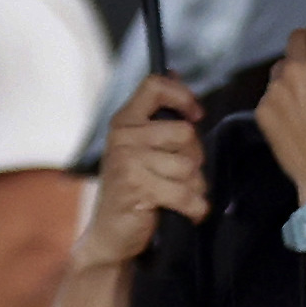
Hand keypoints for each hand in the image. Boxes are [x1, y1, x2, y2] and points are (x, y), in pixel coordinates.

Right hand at [79, 74, 208, 265]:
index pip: (154, 85)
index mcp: (124, 121)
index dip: (183, 96)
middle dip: (194, 157)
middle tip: (180, 174)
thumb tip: (174, 71)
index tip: (196, 115)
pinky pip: (186, 193)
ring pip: (189, 165)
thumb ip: (158, 115)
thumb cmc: (133, 188)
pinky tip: (188, 211)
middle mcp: (123, 137)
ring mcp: (127, 162)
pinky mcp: (137, 188)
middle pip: (185, 132)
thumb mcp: (141, 147)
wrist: (109, 234)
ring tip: (178, 195)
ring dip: (194, 186)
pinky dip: (195, 207)